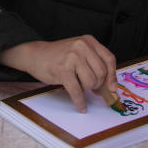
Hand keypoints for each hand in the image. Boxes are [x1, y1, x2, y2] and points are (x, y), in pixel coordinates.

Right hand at [0, 36, 117, 112]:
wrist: (35, 55)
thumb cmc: (59, 56)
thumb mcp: (79, 52)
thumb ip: (94, 63)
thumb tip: (109, 86)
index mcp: (88, 41)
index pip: (109, 59)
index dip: (112, 76)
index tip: (113, 88)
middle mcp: (82, 46)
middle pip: (101, 73)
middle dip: (97, 85)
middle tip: (92, 89)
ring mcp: (72, 57)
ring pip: (90, 82)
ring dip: (86, 90)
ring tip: (79, 87)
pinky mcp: (63, 70)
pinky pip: (77, 91)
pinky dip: (80, 102)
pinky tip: (81, 106)